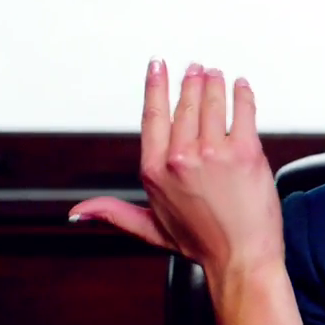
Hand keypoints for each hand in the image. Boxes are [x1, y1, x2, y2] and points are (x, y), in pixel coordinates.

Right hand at [71, 59, 303, 324]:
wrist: (242, 258)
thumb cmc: (203, 244)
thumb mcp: (151, 229)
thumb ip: (115, 213)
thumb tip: (78, 212)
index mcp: (155, 171)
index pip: (153, 116)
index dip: (156, 87)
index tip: (157, 66)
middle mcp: (181, 158)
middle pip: (184, 105)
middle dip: (190, 81)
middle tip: (195, 68)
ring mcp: (214, 153)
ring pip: (212, 103)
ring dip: (214, 83)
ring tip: (215, 74)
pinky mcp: (246, 152)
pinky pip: (243, 111)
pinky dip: (242, 94)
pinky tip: (240, 86)